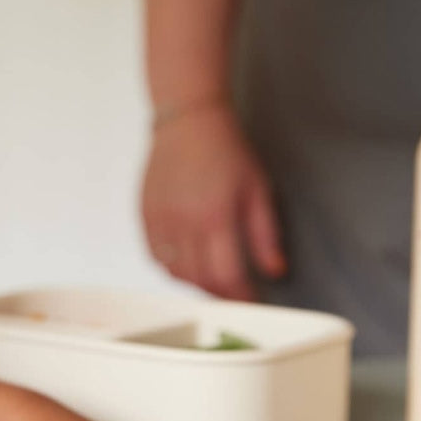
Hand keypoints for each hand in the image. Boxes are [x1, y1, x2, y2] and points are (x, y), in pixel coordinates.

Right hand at [142, 104, 285, 298]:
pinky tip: (186, 262)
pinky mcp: (145, 214)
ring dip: (194, 282)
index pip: (226, 275)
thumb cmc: (227, 150)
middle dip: (219, 293)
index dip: (240, 295)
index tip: (252, 300)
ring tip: (212, 279)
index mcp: (215, 216)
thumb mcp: (258, 189)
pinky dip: (170, 267)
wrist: (189, 120)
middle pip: (198, 278)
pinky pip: (155, 255)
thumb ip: (265, 235)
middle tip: (234, 293)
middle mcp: (184, 222)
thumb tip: (275, 271)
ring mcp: (160, 219)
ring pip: (174, 271)